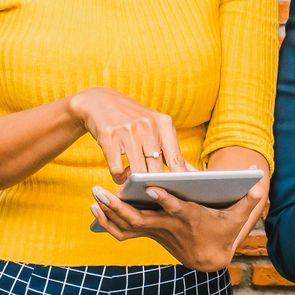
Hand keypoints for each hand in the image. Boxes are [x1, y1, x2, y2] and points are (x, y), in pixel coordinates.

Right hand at [66, 87, 186, 180]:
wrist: (99, 101)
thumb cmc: (133, 120)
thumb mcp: (155, 128)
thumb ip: (173, 152)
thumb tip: (195, 174)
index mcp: (164, 124)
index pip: (177, 160)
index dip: (179, 181)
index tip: (178, 193)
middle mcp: (148, 126)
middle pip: (156, 170)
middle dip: (153, 184)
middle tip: (150, 191)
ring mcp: (128, 130)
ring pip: (137, 172)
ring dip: (134, 182)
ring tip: (133, 181)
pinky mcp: (109, 136)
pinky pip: (117, 170)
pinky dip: (119, 178)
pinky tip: (120, 174)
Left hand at [89, 177, 268, 272]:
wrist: (209, 259)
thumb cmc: (223, 232)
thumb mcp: (238, 217)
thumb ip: (249, 198)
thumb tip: (260, 180)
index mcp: (190, 217)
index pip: (175, 208)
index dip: (163, 199)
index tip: (151, 187)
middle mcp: (169, 226)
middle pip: (140, 218)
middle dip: (118, 206)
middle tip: (100, 191)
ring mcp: (156, 232)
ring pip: (127, 226)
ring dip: (108, 213)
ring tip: (93, 197)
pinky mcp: (150, 234)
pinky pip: (124, 232)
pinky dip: (108, 223)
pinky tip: (96, 210)